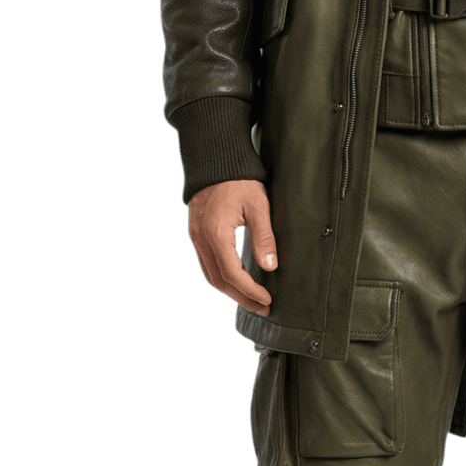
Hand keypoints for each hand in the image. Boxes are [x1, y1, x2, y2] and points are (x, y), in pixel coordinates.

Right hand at [187, 179, 277, 315]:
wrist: (215, 159)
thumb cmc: (239, 180)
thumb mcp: (258, 206)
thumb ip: (263, 237)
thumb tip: (270, 266)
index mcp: (215, 233)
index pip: (232, 273)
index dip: (250, 290)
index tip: (267, 299)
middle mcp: (201, 238)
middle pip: (219, 280)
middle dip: (241, 297)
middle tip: (263, 307)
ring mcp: (195, 237)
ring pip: (210, 274)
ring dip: (231, 290)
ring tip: (252, 299)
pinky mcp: (196, 233)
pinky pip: (206, 264)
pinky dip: (221, 277)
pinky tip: (237, 281)